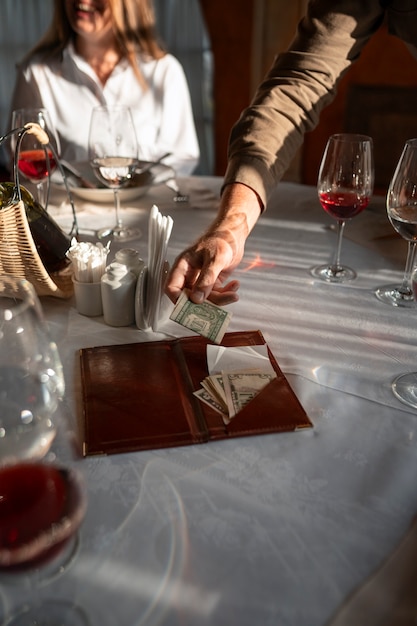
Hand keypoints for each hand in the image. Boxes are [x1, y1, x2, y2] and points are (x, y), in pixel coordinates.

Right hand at [165, 183, 262, 304]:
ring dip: (220, 299)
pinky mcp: (213, 282)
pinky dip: (226, 293)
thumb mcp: (214, 259)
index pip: (172, 287)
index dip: (177, 300)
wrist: (235, 234)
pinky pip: (217, 294)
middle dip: (204, 304)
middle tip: (216, 311)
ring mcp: (201, 280)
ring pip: (206, 299)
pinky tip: (235, 285)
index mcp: (183, 267)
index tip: (190, 309)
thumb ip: (206, 280)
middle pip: (190, 298)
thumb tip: (197, 299)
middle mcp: (190, 276)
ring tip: (234, 294)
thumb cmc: (221, 239)